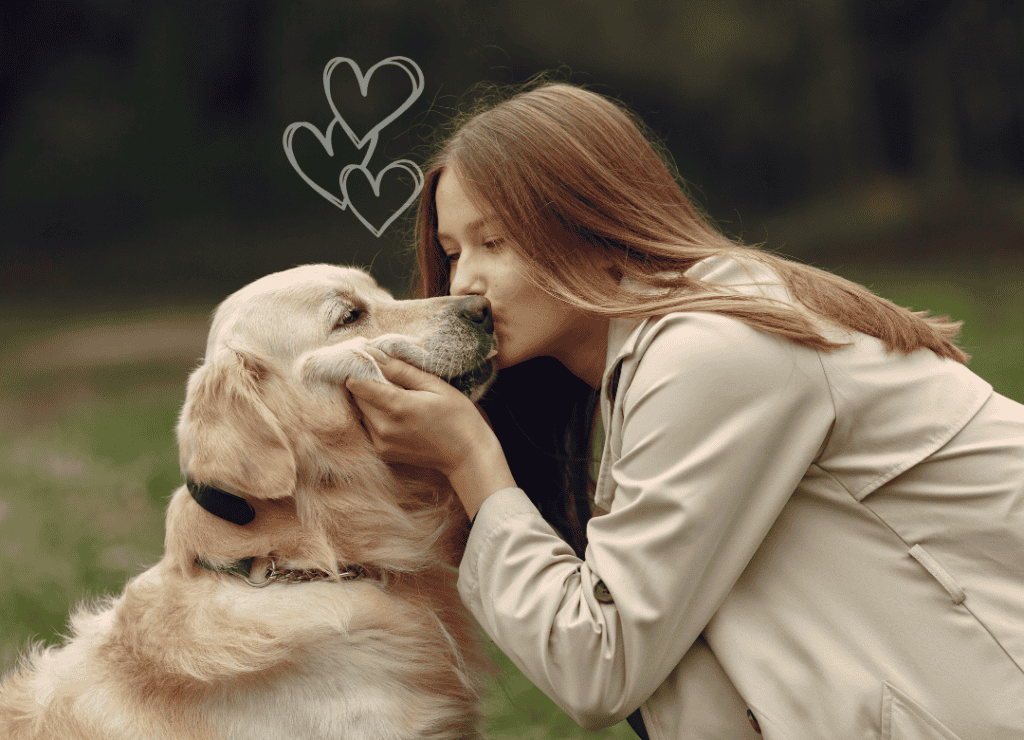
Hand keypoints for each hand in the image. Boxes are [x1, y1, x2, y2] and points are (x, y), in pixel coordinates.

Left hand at [345, 353, 514, 517]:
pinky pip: (369, 427)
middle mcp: (384, 427)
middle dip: (367, 384)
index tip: (368, 360)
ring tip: (398, 396)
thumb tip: (375, 354)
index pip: (358, 385)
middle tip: (389, 378)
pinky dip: (377, 417)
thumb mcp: (435, 386)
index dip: (360, 369)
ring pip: (363, 412)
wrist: (466, 455)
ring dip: (372, 401)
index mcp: (398, 407)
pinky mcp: (383, 452)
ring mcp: (382, 443)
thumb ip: (402, 371)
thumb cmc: (457, 416)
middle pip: (358, 398)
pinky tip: (399, 414)